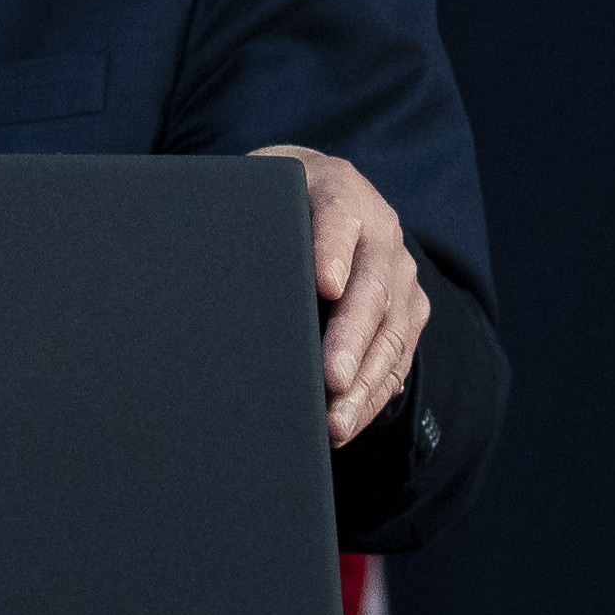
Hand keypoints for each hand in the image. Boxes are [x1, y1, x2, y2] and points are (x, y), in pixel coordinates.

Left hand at [257, 144, 427, 446]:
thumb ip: (248, 215)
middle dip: (350, 338)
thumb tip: (205, 257)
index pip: (338, 219)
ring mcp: (400, 277)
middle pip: (370, 290)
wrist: (331, 193)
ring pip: (389, 334)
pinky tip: (345, 423)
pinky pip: (395, 361)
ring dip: (363, 383)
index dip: (331, 252)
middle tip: (331, 378)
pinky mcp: (409, 314)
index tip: (324, 286)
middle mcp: (380, 235)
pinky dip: (370, 397)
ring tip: (335, 421)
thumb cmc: (280, 200)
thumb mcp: (265, 190)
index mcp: (341, 193)